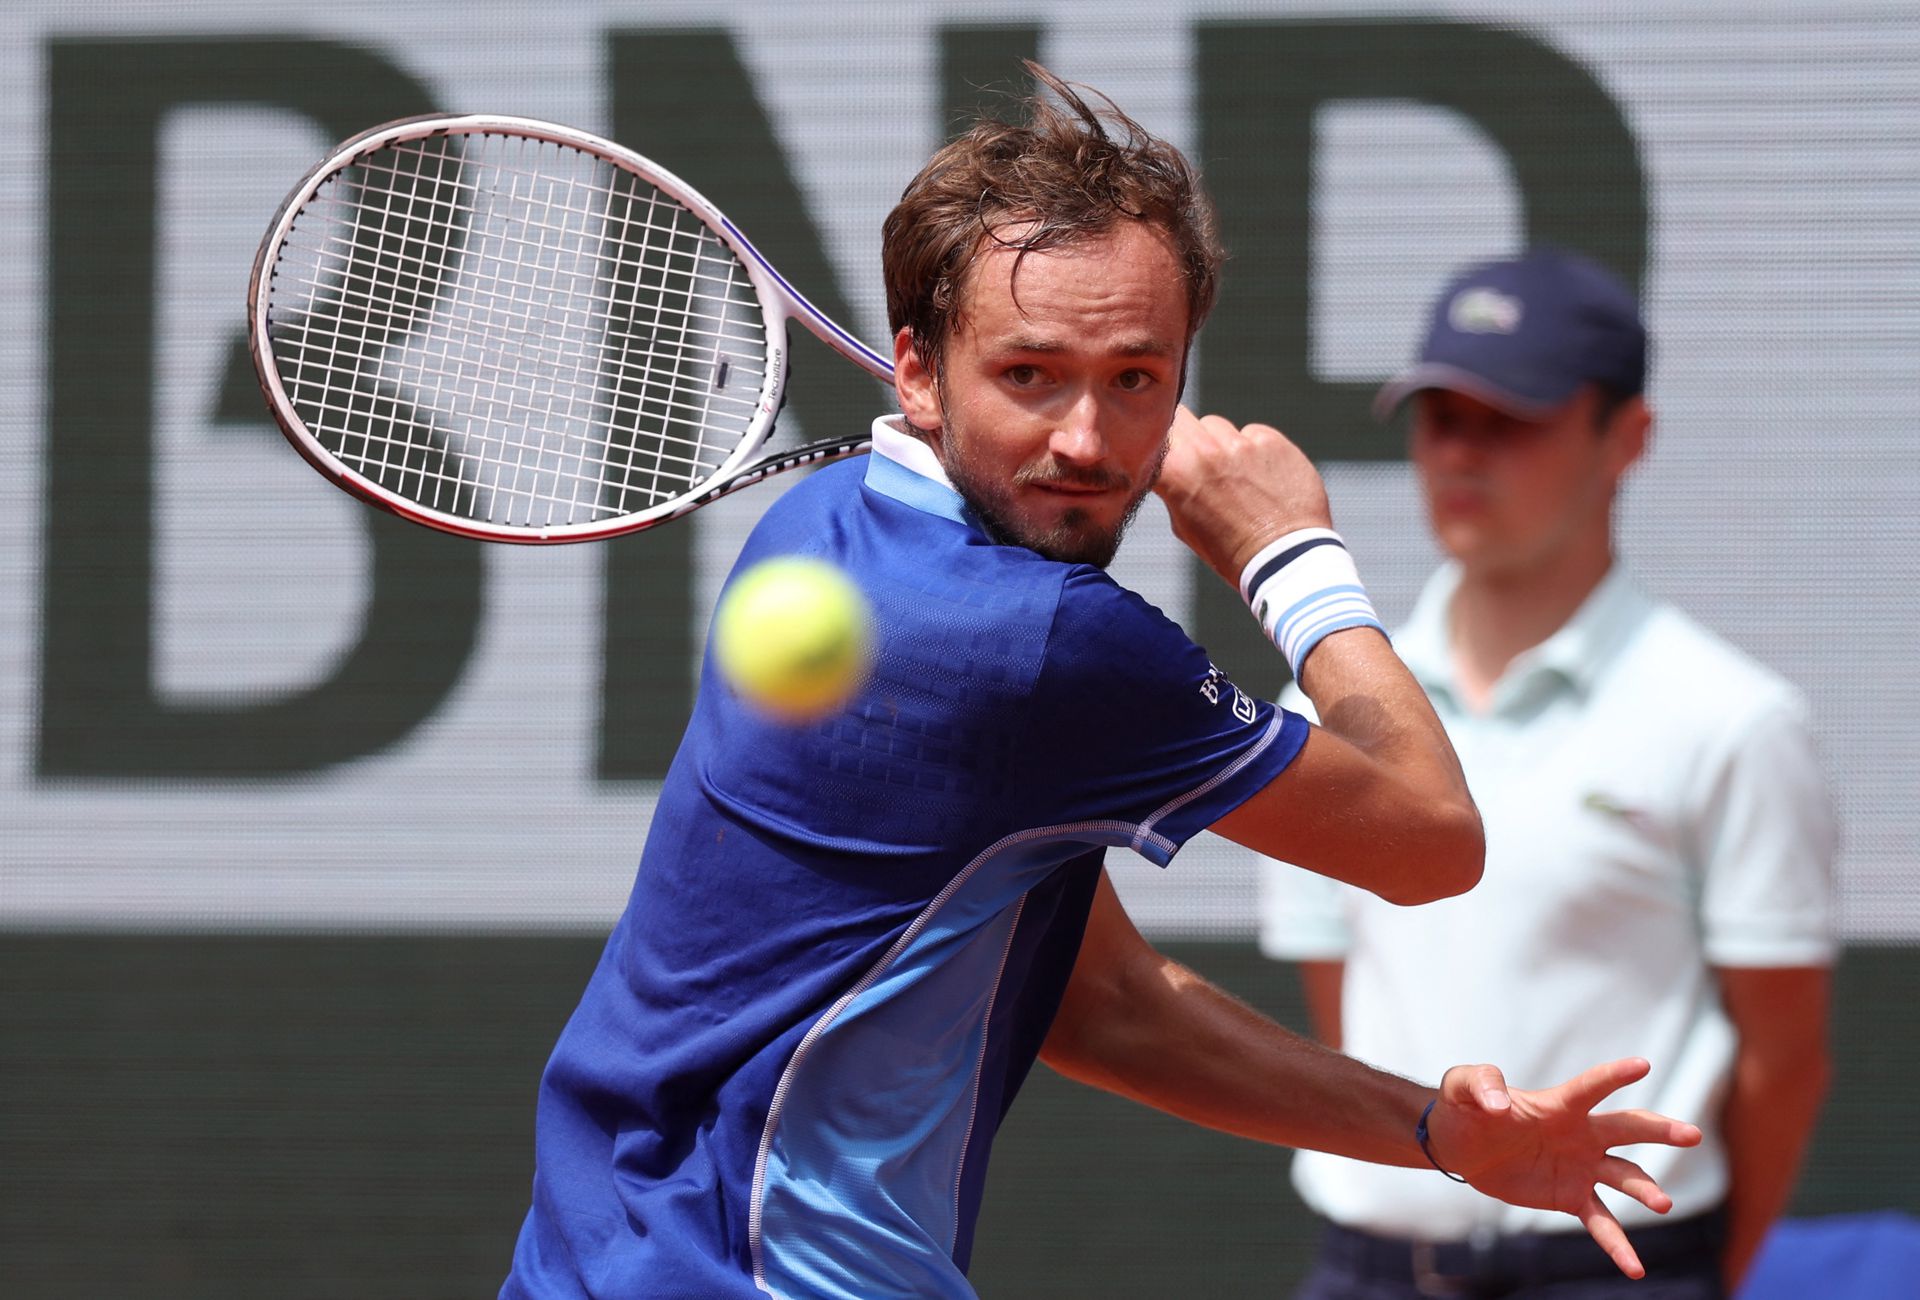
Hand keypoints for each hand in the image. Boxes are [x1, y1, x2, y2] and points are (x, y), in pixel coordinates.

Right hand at [1153, 405, 1332, 585]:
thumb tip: (1170, 467)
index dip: (1156, 443)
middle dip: (1185, 437)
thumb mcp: (1183, 525)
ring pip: (1217, 426)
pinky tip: (1261, 479)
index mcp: (1176, 471)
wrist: (1285, 560)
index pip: (1155, 433)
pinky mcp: (1273, 441)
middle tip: (1197, 462)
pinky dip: (1253, 450)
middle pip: (1182, 417)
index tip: (1162, 454)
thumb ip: (1173, 488)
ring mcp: (1242, 442)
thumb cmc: (1230, 551)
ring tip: (1234, 477)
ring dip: (1219, 444)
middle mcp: (1207, 449)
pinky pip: (1253, 434)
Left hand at [1424, 1058, 1703, 1278]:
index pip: (1592, 1087)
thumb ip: (1480, 1085)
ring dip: (1646, 1190)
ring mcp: (1581, 1167)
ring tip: (1662, 1204)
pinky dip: (1619, 1246)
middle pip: (1627, 1129)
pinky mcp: (1572, 1197)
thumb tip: (1499, 1104)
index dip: (1614, 1075)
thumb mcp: (1462, 1086)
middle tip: (1690, 1134)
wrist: (1460, 1145)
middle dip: (1659, 1130)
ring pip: (1625, 1177)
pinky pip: (1602, 1223)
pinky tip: (1635, 1269)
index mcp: (1559, 1104)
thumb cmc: (1466, 1107)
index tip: (1642, 1065)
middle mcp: (1581, 1134)